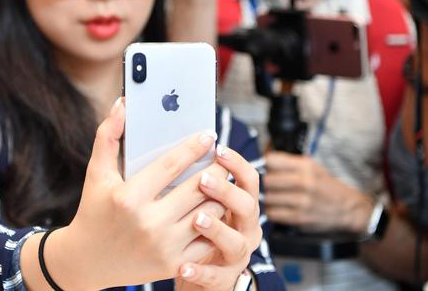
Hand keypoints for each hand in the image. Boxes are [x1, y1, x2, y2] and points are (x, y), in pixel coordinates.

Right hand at [43, 99, 227, 288]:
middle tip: (222, 158)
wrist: (86, 262)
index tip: (209, 135)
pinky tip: (214, 211)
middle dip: (215, 169)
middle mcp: (148, 222)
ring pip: (209, 213)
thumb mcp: (97, 173)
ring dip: (219, 196)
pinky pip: (207, 240)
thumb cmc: (94, 210)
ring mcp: (163, 246)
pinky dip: (215, 224)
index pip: (172, 165)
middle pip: (198, 188)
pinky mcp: (172, 264)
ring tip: (220, 183)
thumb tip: (122, 103)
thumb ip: (108, 136)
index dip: (194, 147)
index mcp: (129, 197)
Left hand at [177, 144, 262, 290]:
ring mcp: (238, 255)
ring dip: (217, 229)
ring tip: (197, 220)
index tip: (218, 149)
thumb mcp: (201, 204)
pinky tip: (183, 265)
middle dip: (226, 191)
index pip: (249, 179)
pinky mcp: (225, 280)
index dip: (237, 163)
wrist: (200, 275)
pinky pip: (216, 276)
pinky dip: (201, 271)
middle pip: (247, 206)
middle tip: (203, 180)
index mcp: (242, 205)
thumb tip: (178, 148)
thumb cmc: (196, 232)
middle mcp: (246, 229)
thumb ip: (195, 183)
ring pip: (236, 241)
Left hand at [263, 151, 372, 232]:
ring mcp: (302, 201)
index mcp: (305, 166)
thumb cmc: (326, 186)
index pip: (271, 160)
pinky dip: (273, 212)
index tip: (267, 169)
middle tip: (272, 186)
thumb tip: (264, 157)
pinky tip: (280, 208)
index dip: (266, 164)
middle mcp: (304, 182)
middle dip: (267, 183)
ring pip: (268, 198)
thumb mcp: (312, 166)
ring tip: (276, 198)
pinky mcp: (300, 218)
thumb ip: (288, 162)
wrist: (348, 208)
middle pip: (267, 180)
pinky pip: (273, 214)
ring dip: (269, 199)